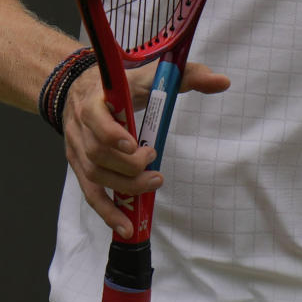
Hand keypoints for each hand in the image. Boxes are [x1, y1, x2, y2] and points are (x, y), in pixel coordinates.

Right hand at [62, 59, 230, 234]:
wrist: (84, 88)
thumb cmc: (125, 83)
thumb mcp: (153, 74)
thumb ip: (188, 75)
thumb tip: (222, 82)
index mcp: (96, 99)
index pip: (95, 117)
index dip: (111, 134)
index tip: (134, 144)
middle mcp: (81, 126)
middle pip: (98, 153)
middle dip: (128, 165)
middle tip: (154, 164)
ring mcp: (78, 149)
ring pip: (95, 175)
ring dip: (124, 186)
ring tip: (152, 185)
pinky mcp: (81, 168)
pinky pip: (91, 194)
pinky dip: (107, 212)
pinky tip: (125, 227)